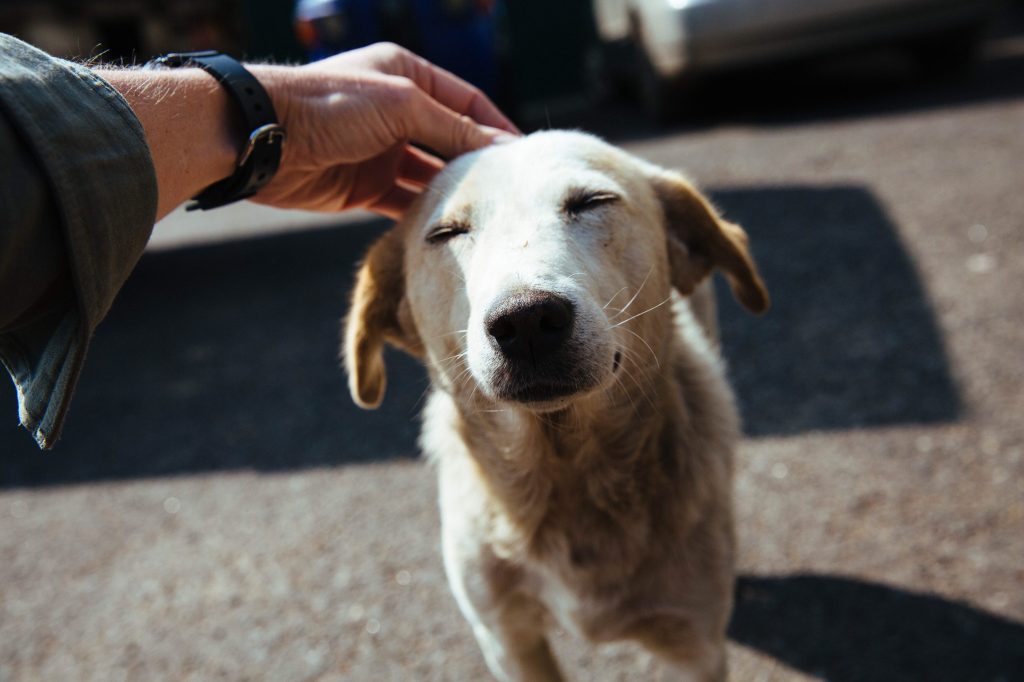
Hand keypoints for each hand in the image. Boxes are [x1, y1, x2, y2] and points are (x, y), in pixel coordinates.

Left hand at [250, 43, 519, 218]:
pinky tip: (449, 226)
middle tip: (511, 191)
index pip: (466, 103)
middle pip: (450, 141)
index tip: (525, 157)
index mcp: (406, 76)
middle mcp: (395, 112)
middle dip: (478, 164)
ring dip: (453, 191)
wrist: (263, 139)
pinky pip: (405, 202)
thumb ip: (452, 128)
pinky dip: (425, 213)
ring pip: (430, 175)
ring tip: (486, 212)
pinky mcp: (363, 187)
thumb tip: (501, 148)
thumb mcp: (402, 106)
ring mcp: (380, 151)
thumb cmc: (330, 105)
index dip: (495, 129)